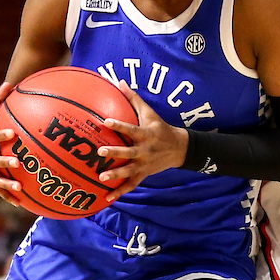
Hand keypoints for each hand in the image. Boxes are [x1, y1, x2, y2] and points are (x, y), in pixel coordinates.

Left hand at [97, 82, 187, 201]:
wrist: (180, 149)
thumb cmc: (160, 128)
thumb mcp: (149, 113)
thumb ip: (133, 99)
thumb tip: (119, 81)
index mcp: (146, 135)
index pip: (131, 129)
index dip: (119, 125)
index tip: (105, 121)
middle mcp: (145, 151)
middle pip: (129, 153)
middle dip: (115, 152)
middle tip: (100, 151)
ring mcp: (144, 164)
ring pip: (129, 171)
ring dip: (116, 175)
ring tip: (101, 178)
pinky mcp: (144, 174)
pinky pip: (131, 185)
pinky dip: (120, 192)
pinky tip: (107, 198)